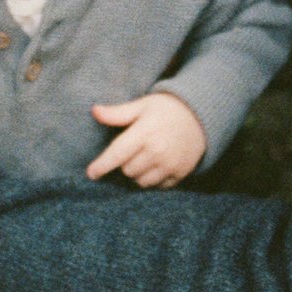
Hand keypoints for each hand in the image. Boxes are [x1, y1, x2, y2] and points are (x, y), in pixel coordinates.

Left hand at [85, 91, 206, 187]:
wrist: (201, 116)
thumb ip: (118, 113)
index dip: (102, 166)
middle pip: (127, 170)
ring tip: (144, 158)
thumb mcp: (142, 105)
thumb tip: (95, 111)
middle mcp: (157, 151)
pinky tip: (156, 165)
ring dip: (137, 173)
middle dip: (124, 163)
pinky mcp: (180, 173)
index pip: (117, 154)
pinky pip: (157, 186)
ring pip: (141, 181)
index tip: (91, 174)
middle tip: (133, 150)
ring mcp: (170, 164)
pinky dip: (153, 179)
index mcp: (144, 133)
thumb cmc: (166, 109)